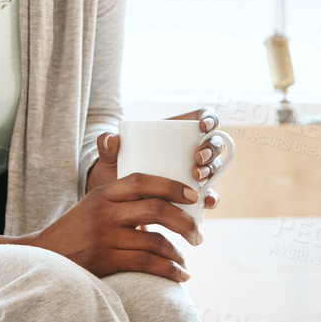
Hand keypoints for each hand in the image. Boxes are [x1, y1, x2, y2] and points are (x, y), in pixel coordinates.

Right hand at [0, 173, 203, 281]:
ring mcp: (104, 236)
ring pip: (155, 241)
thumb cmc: (76, 231)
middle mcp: (105, 212)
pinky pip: (147, 264)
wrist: (43, 257)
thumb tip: (166, 200)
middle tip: (198, 236)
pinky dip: (168, 271)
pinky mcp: (105, 260)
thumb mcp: (93, 206)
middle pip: (157, 210)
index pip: (142, 181)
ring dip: (178, 253)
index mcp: (103, 193)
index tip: (193, 197)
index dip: (171, 186)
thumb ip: (122, 200)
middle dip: (185, 223)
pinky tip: (179, 276)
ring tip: (184, 262)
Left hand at [89, 107, 226, 208]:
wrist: (115, 202)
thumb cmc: (116, 170)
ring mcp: (194, 174)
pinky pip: (208, 196)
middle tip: (197, 158)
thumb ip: (106, 147)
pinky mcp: (193, 196)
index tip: (203, 126)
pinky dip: (211, 198)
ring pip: (214, 168)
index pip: (202, 119)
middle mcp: (190, 152)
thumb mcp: (110, 158)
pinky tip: (206, 202)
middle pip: (213, 144)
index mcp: (176, 133)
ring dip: (211, 170)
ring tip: (197, 176)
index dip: (209, 119)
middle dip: (210, 149)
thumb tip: (110, 138)